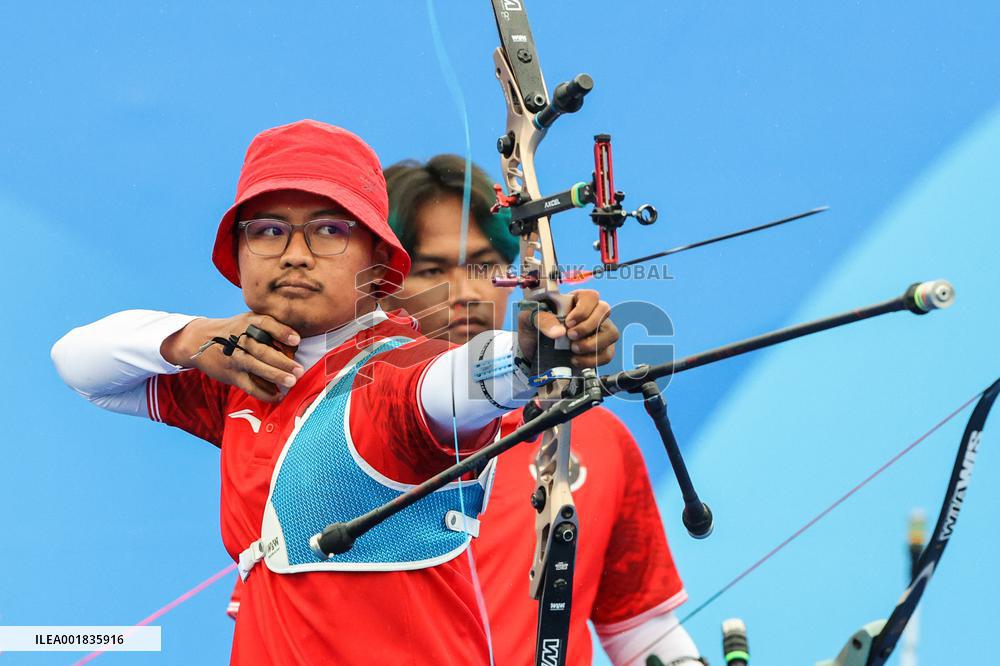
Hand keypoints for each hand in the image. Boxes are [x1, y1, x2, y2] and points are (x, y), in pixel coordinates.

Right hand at [161, 313, 303, 402]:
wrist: (199, 340)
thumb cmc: (234, 330)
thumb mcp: (247, 320)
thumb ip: (268, 327)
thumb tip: (295, 345)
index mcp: (248, 322)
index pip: (266, 324)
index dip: (281, 332)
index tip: (296, 340)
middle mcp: (240, 339)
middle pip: (262, 350)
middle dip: (282, 361)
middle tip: (299, 369)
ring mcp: (235, 358)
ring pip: (256, 367)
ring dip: (275, 375)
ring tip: (292, 382)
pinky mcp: (231, 374)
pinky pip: (249, 386)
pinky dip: (264, 393)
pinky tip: (278, 396)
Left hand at [517, 289, 618, 373]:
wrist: (533, 351)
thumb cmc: (534, 328)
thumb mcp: (530, 319)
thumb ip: (542, 320)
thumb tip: (559, 332)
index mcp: (575, 300)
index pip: (591, 296)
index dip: (583, 309)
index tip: (568, 323)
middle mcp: (591, 313)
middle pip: (605, 310)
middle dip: (589, 326)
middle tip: (570, 337)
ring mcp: (599, 331)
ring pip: (611, 333)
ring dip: (594, 344)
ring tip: (573, 350)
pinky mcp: (600, 349)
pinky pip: (608, 353)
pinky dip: (593, 359)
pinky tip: (576, 360)